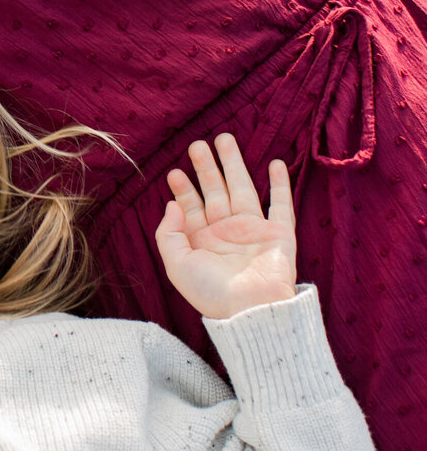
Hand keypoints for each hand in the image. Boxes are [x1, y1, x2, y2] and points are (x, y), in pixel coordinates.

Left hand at [157, 133, 295, 319]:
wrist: (252, 311)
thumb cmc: (212, 293)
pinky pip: (281, 204)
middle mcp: (227, 232)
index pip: (191, 208)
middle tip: (197, 144)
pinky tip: (275, 163)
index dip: (183, 190)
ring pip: (243, 189)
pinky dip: (280, 184)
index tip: (174, 172)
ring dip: (235, 164)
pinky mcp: (279, 234)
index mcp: (203, 241)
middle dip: (206, 168)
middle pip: (215, 191)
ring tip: (225, 139)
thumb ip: (169, 234)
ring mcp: (253, 231)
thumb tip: (171, 205)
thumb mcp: (177, 265)